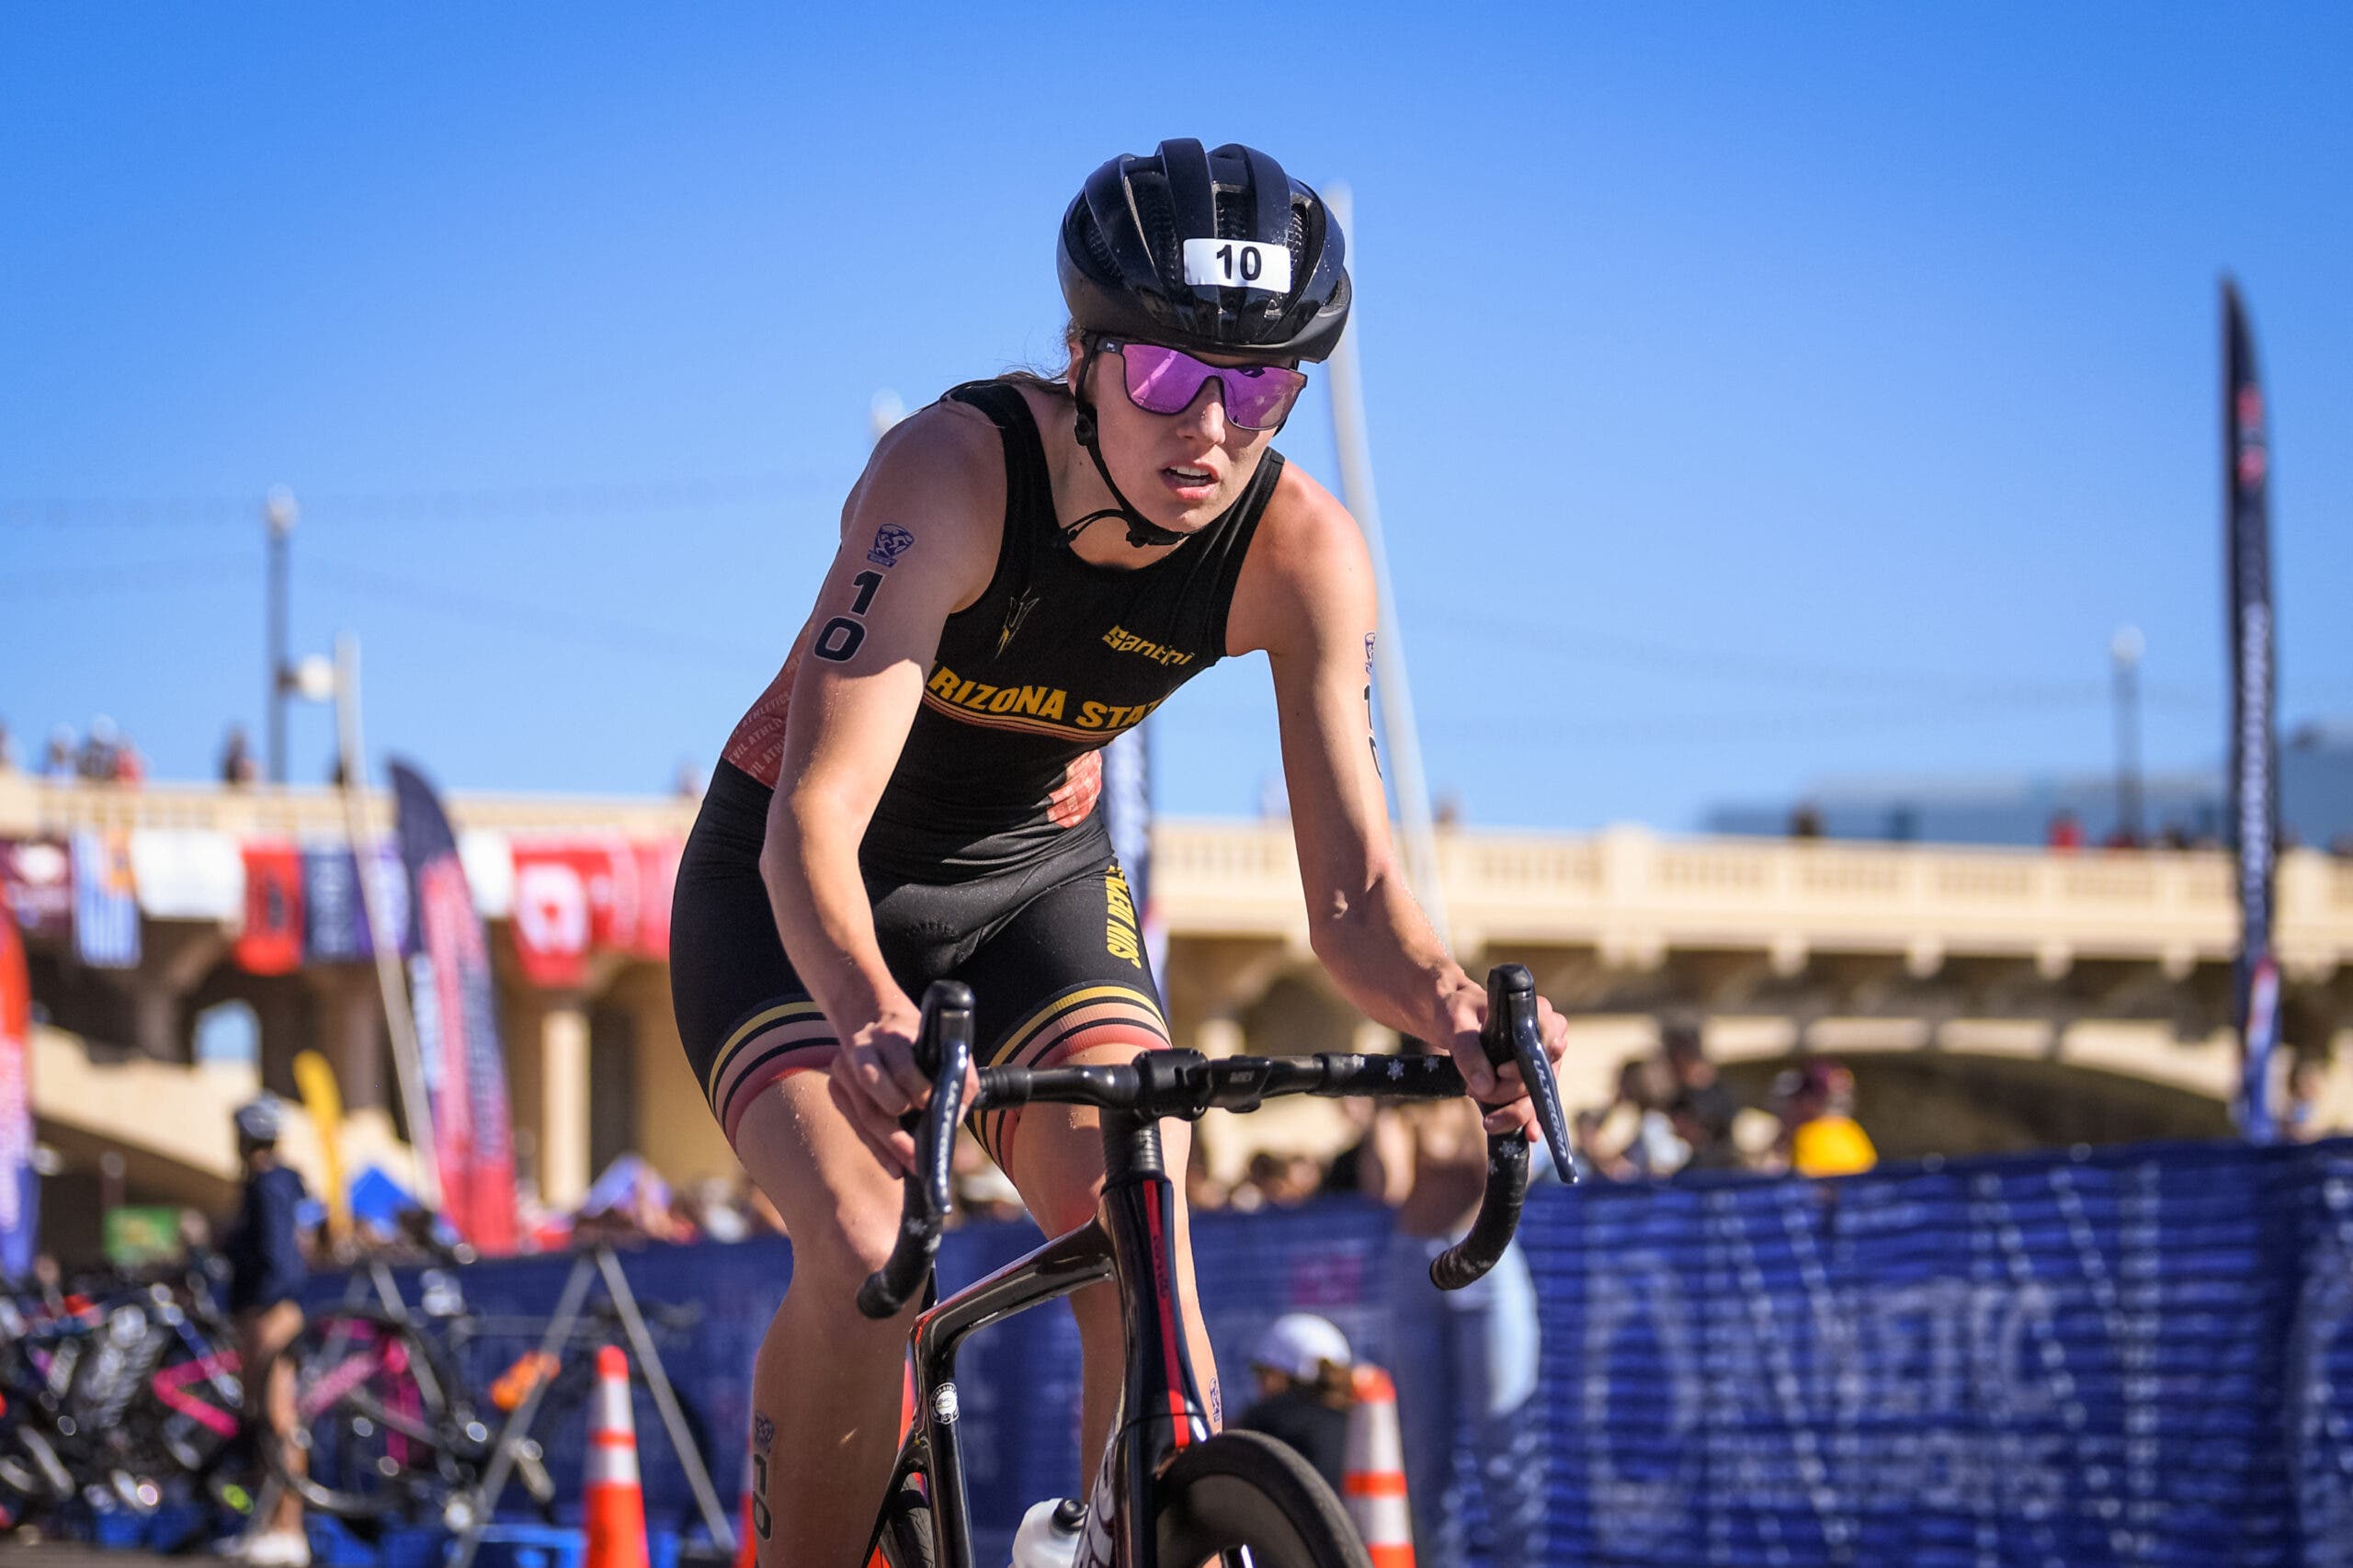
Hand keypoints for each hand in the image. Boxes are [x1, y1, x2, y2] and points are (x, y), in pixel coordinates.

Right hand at [826, 997, 978, 1175]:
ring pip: (864, 1114)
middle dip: (899, 1131)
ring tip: (910, 1168)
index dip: (919, 1091)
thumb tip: (953, 1116)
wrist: (872, 1017)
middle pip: (875, 1094)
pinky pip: (856, 1124)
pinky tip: (894, 1165)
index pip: (903, 1067)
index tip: (933, 1109)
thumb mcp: (939, 1042)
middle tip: (921, 1158)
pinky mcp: (836, 1086)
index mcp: (892, 1035)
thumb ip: (956, 1073)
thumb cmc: (915, 1039)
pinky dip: (876, 1147)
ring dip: (888, 1146)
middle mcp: (862, 1050)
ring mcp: (843, 1068)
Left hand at [1434, 982, 1571, 1139]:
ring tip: (1488, 1120)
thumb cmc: (1458, 1012)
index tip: (1501, 1071)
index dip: (1528, 1060)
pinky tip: (1529, 1135)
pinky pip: (1536, 1105)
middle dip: (1509, 1091)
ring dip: (1513, 1110)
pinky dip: (1531, 1121)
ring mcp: (1542, 1064)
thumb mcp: (1456, 1024)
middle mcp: (1546, 1039)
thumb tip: (1485, 1086)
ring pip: (1538, 1094)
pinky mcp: (1532, 1083)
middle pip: (1540, 1074)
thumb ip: (1469, 1051)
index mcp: (1535, 1014)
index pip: (1548, 1039)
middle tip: (1474, 1091)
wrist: (1454, 1021)